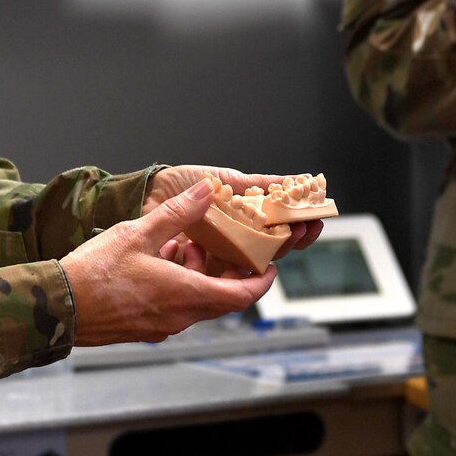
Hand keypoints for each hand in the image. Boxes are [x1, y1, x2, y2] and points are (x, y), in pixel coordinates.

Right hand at [62, 180, 277, 345]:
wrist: (57, 306)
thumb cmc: (95, 272)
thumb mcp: (139, 232)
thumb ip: (178, 212)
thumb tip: (208, 190)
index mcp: (186, 295)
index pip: (242, 295)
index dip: (261, 281)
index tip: (270, 266)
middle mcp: (179, 316)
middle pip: (222, 299)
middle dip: (227, 272)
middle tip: (226, 247)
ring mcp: (161, 325)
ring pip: (196, 301)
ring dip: (198, 275)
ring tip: (183, 245)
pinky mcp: (144, 328)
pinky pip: (175, 306)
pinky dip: (178, 284)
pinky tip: (159, 259)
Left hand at [147, 164, 323, 256]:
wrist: (142, 193)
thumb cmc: (179, 185)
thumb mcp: (224, 180)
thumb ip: (259, 184)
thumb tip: (297, 177)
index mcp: (241, 224)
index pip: (278, 234)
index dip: (299, 230)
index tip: (313, 219)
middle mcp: (230, 245)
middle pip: (269, 253)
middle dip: (290, 241)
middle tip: (302, 227)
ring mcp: (213, 260)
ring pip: (245, 269)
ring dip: (263, 256)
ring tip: (273, 238)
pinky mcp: (191, 272)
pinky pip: (213, 278)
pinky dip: (222, 266)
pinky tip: (222, 249)